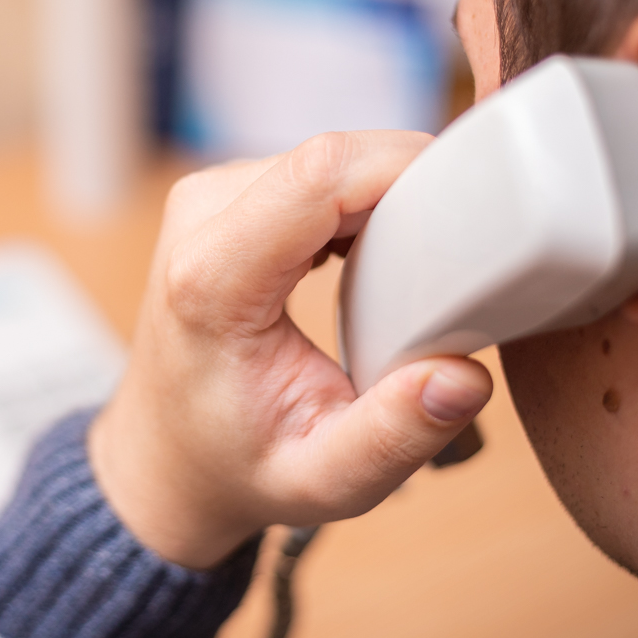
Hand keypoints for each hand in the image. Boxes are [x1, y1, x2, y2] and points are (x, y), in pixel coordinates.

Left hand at [89, 131, 493, 567]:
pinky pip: (315, 169)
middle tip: (454, 266)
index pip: (322, 173)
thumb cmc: (238, 466)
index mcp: (212, 280)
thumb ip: (396, 437)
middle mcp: (199, 219)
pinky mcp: (227, 194)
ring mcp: (208, 197)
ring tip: (414, 275)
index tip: (471, 215)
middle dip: (411, 188)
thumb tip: (463, 376)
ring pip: (330, 157)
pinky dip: (363, 200)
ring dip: (388, 197)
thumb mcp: (324, 480)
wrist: (167, 457)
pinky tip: (378, 258)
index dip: (408, 170)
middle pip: (333, 157)